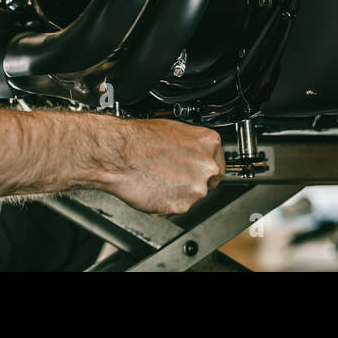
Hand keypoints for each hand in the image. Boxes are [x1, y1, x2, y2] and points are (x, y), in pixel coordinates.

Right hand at [101, 118, 225, 214]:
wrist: (118, 154)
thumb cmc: (139, 139)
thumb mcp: (174, 129)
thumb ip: (192, 146)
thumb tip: (193, 152)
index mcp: (208, 143)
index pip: (218, 163)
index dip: (204, 168)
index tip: (196, 169)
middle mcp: (207, 166)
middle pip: (207, 181)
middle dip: (191, 180)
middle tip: (171, 173)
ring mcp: (195, 188)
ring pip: (191, 195)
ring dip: (177, 191)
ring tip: (157, 178)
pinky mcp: (181, 206)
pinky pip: (177, 207)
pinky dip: (166, 202)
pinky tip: (153, 188)